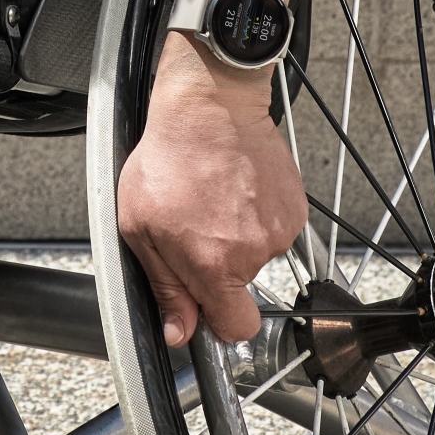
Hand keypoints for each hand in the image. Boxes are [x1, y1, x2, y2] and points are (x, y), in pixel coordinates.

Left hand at [117, 0, 306, 349]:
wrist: (212, 104)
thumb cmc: (170, 156)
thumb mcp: (140, 226)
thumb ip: (164, 285)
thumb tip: (179, 330)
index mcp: (212, 264)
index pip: (236, 328)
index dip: (220, 322)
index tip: (207, 307)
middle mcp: (252, 252)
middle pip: (241, 286)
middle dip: (218, 266)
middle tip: (194, 226)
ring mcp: (278, 229)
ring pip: (256, 254)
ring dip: (236, 236)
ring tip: (214, 198)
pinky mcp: (295, 207)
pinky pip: (273, 227)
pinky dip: (256, 214)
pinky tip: (236, 188)